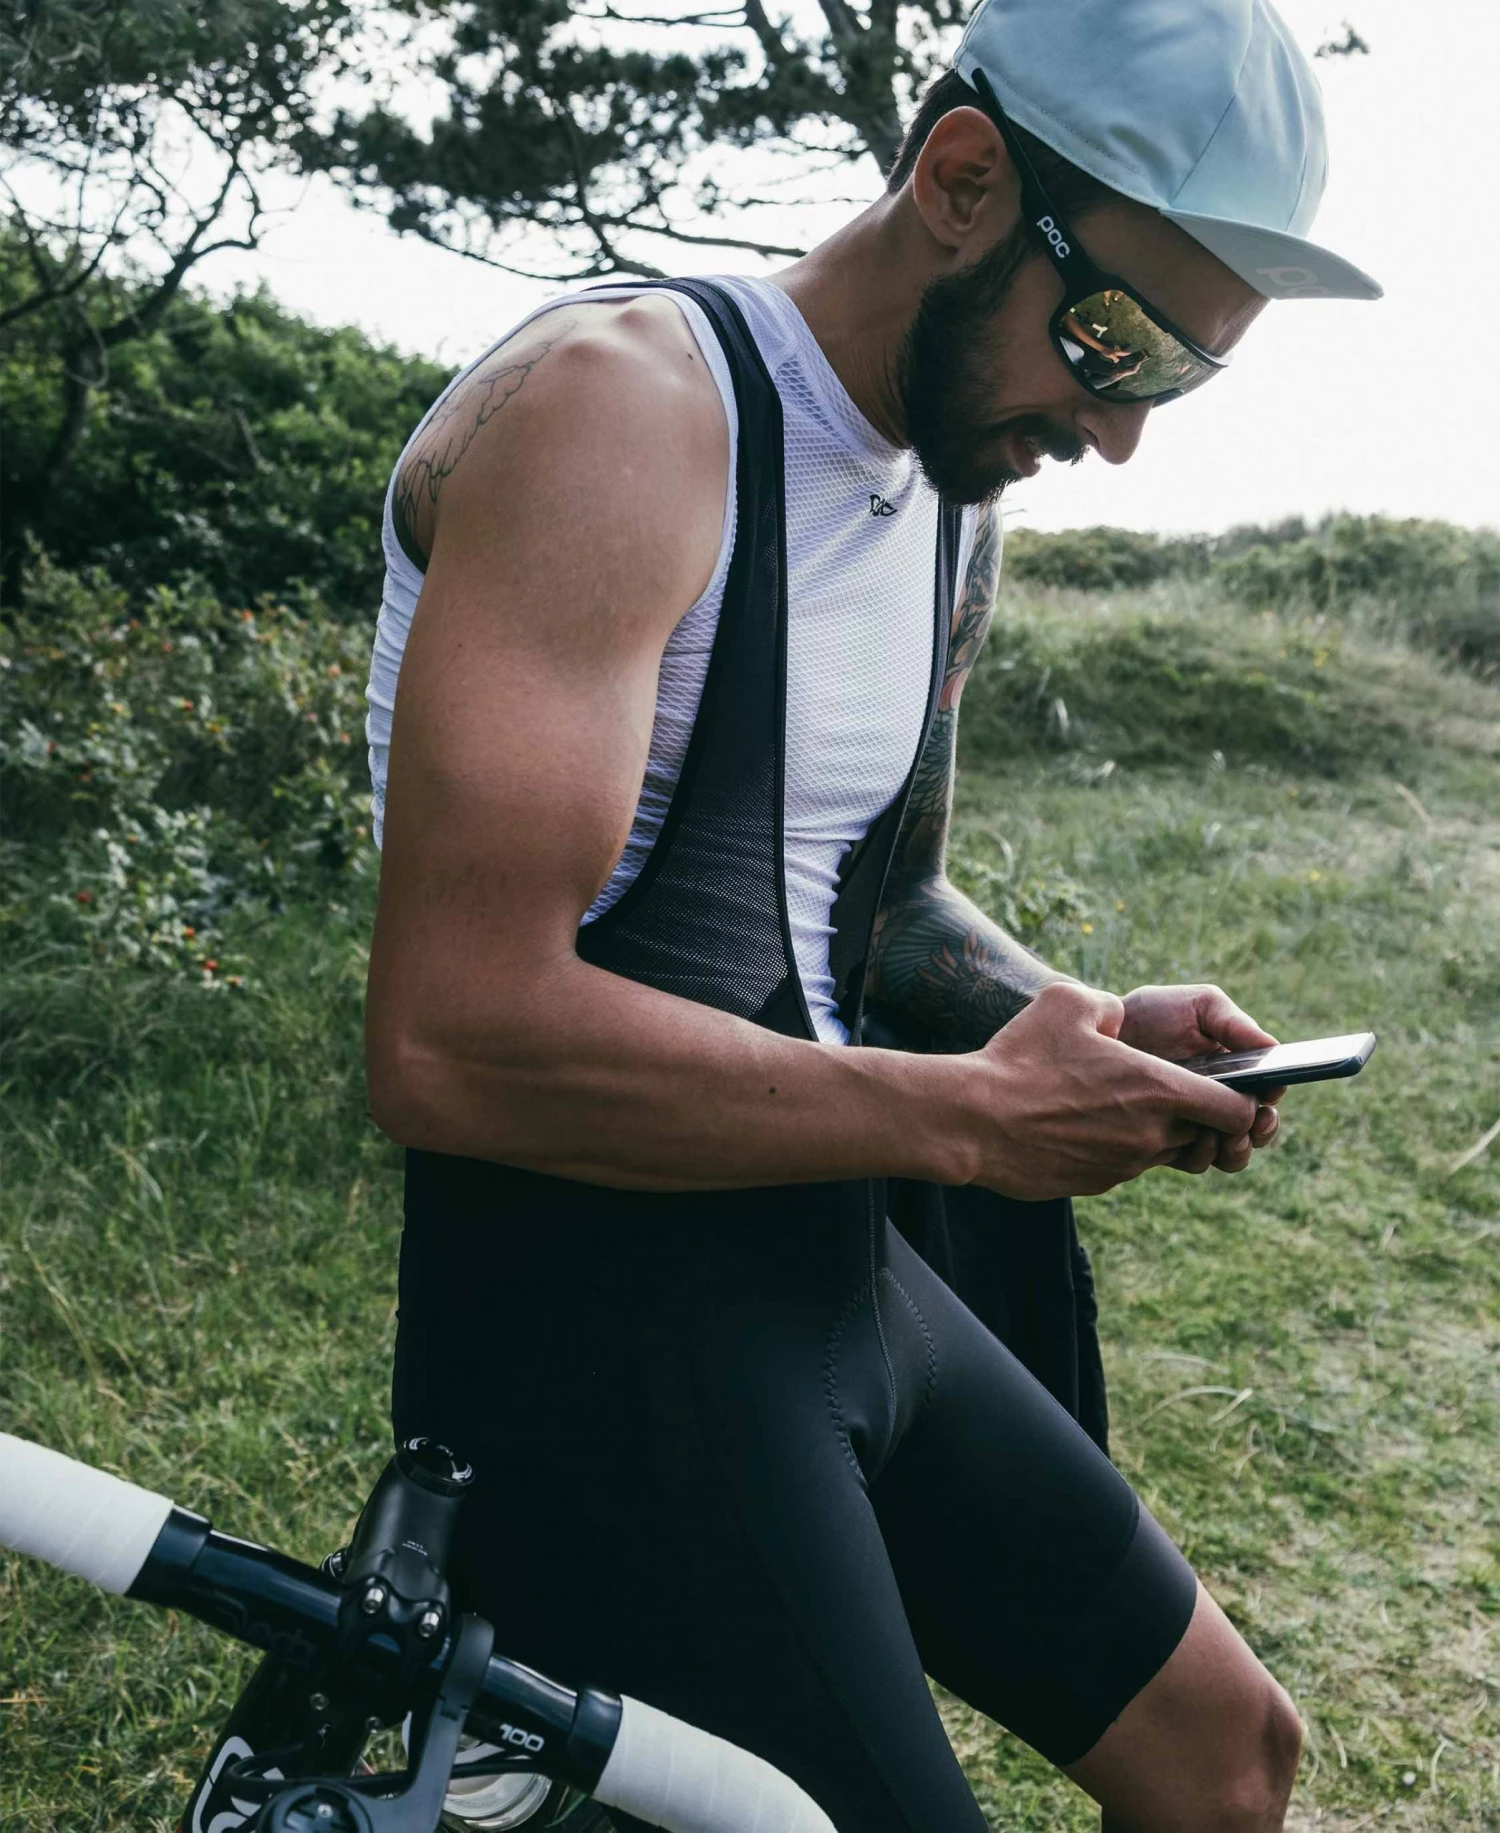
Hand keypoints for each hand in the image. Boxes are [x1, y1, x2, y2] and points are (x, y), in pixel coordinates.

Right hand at [957, 982, 1261, 1200]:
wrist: (972, 1121)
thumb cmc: (1020, 1060)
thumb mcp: (1065, 1002)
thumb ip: (1109, 1005)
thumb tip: (1118, 1017)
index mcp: (1156, 1090)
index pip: (1236, 1112)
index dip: (1242, 1101)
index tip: (1229, 1088)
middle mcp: (1150, 1135)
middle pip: (1204, 1135)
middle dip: (1196, 1115)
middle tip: (1161, 1088)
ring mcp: (1123, 1165)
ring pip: (1164, 1151)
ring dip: (1154, 1129)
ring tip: (1111, 1101)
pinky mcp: (1095, 1183)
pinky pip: (1124, 1165)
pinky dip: (1116, 1145)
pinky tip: (1079, 1122)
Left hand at [1118, 983, 1283, 1174]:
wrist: (1102, 1035)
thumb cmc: (1154, 1015)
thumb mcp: (1198, 1006)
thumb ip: (1234, 1023)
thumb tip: (1272, 1048)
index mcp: (1234, 1071)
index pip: (1266, 1093)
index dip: (1272, 1097)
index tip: (1267, 1097)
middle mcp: (1217, 1102)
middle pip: (1256, 1129)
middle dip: (1262, 1130)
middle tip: (1253, 1123)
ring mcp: (1194, 1124)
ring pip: (1230, 1152)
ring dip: (1236, 1148)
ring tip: (1225, 1135)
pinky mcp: (1167, 1142)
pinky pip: (1195, 1161)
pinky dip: (1202, 1155)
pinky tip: (1194, 1138)